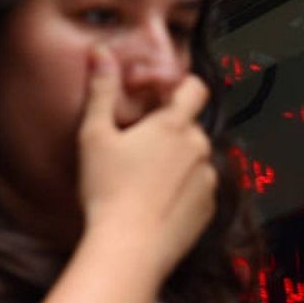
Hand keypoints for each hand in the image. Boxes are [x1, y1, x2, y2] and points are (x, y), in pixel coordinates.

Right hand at [76, 45, 215, 279]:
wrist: (128, 250)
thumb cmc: (107, 192)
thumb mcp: (93, 136)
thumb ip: (101, 90)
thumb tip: (100, 53)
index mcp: (173, 125)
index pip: (194, 87)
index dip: (177, 86)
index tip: (156, 96)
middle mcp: (199, 148)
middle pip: (189, 125)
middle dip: (168, 130)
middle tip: (134, 146)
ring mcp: (208, 180)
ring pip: (194, 157)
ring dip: (176, 161)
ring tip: (141, 180)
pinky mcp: (209, 209)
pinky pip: (199, 188)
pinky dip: (181, 189)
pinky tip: (153, 202)